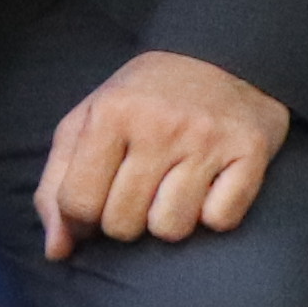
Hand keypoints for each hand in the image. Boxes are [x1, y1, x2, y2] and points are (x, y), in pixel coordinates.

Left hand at [36, 51, 292, 253]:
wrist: (221, 55)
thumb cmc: (143, 99)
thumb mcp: (87, 122)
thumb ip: (57, 185)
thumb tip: (56, 252)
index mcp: (112, 113)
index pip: (78, 204)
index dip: (80, 220)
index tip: (94, 207)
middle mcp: (160, 125)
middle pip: (123, 225)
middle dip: (124, 220)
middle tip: (138, 189)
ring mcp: (208, 139)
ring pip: (171, 229)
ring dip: (168, 219)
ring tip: (172, 187)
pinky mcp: (250, 151)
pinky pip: (220, 221)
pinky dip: (213, 213)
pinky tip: (209, 185)